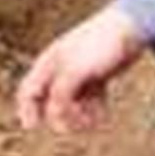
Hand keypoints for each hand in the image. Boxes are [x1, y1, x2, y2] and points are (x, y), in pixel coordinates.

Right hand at [16, 7, 145, 133]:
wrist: (128, 28)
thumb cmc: (97, 44)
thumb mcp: (75, 71)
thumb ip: (61, 93)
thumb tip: (54, 116)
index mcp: (49, 62)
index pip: (28, 90)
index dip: (26, 109)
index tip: (32, 126)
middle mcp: (60, 68)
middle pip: (50, 99)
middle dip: (58, 116)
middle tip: (72, 127)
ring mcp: (78, 72)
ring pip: (71, 102)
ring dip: (79, 115)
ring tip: (93, 121)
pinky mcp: (95, 75)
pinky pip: (89, 99)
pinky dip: (93, 108)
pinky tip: (103, 113)